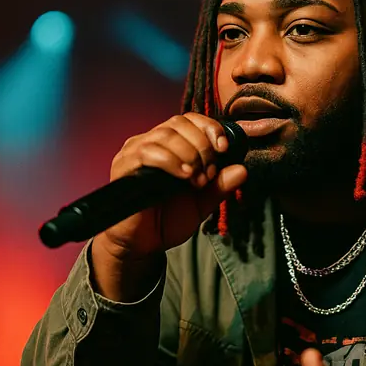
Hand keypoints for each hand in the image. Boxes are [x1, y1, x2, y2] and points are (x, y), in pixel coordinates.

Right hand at [90, 113, 246, 300]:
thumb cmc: (168, 220)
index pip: (190, 119)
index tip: (223, 147)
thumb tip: (242, 170)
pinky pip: (147, 152)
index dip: (209, 128)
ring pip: (165, 135)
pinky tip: (184, 176)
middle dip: (202, 145)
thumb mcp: (202, 202)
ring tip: (196, 179)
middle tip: (208, 173)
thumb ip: (220, 185)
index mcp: (170, 145)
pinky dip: (171, 161)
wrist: (143, 245)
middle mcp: (150, 142)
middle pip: (179, 123)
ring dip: (189, 153)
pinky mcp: (123, 165)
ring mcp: (134, 152)